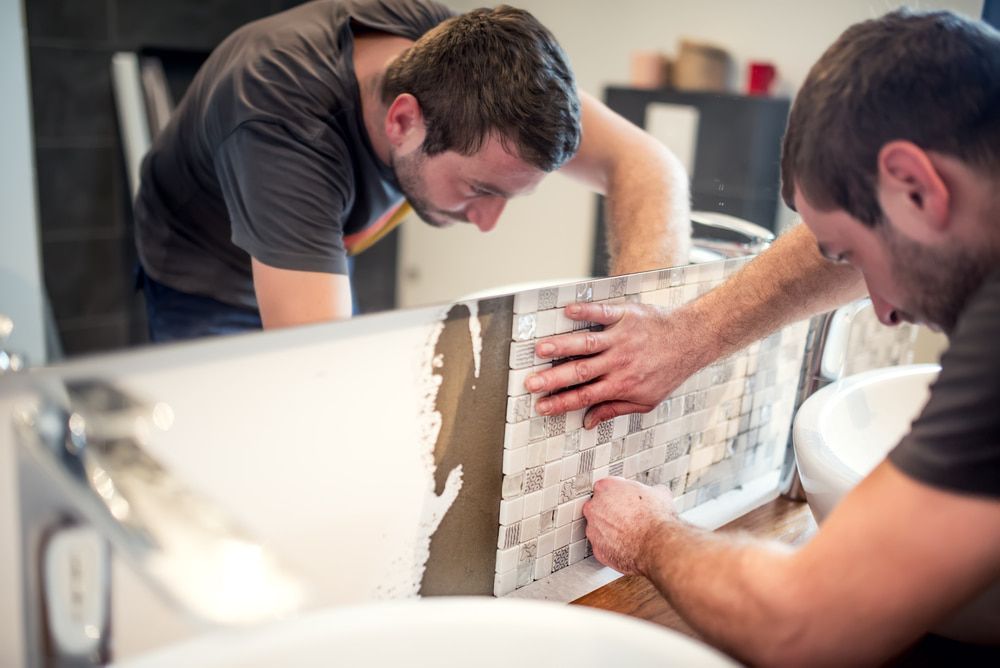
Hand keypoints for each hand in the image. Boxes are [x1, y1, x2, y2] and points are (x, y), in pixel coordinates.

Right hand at [525, 301, 705, 428]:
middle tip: (530, 383)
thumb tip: (587, 422)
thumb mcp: (646, 401)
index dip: (560, 403)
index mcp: (621, 385)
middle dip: (553, 379)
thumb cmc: (668, 372)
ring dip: (562, 347)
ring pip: (586, 344)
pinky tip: (567, 311)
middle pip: (580, 373)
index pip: (584, 397)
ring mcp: (621, 339)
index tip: (540, 406)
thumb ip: (614, 410)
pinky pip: (602, 314)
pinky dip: (585, 312)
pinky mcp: (625, 316)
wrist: (690, 340)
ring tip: (540, 349)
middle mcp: (618, 363)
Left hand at [583, 477, 676, 575]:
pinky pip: (603, 547)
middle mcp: (594, 507)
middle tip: (628, 517)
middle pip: (598, 507)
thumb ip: (649, 491)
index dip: (618, 494)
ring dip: (610, 531)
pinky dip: (612, 548)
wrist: (658, 545)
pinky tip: (626, 547)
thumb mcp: (659, 493)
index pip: (605, 487)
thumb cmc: (657, 519)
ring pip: (598, 528)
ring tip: (629, 534)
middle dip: (610, 512)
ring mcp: (593, 530)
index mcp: (605, 488)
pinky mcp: (598, 550)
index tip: (626, 499)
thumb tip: (655, 493)